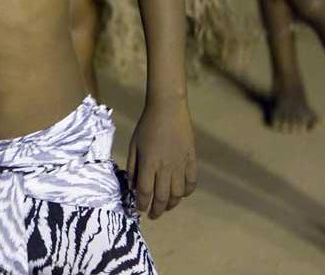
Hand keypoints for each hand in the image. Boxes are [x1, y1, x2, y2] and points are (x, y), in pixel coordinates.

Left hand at [127, 95, 196, 218]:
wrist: (168, 109)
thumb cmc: (146, 125)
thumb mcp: (133, 145)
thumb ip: (133, 167)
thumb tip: (133, 187)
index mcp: (149, 164)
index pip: (145, 192)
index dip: (142, 205)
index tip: (140, 209)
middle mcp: (165, 168)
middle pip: (162, 197)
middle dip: (157, 210)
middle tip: (153, 215)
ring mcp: (180, 165)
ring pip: (178, 194)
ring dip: (172, 204)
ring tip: (166, 207)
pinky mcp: (191, 160)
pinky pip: (191, 182)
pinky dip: (187, 192)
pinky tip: (181, 194)